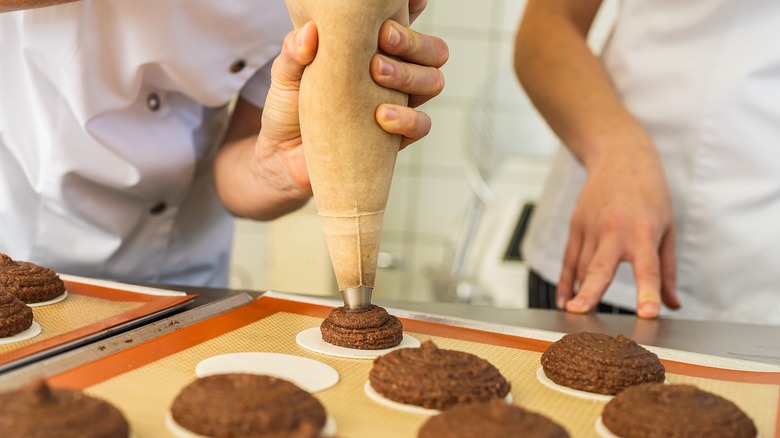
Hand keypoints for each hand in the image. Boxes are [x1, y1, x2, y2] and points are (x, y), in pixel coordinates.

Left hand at [257, 4, 447, 195]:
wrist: (284, 158)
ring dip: (411, 74)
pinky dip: (408, 119)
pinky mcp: (394, 136)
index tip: (403, 3)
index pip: (405, 21)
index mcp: (371, 49)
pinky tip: (382, 116)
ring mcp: (397, 104)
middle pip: (432, 50)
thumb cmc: (289, 108)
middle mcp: (392, 73)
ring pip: (433, 81)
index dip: (414, 8)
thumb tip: (310, 32)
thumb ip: (294, 52)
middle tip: (383, 37)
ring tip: (377, 72)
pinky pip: (420, 125)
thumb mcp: (285, 75)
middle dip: (413, 41)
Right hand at [557, 145, 680, 317]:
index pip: (648, 268)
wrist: (620, 157)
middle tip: (580, 312)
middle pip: (599, 267)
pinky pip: (568, 260)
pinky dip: (565, 282)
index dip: (649, 292)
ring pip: (581, 268)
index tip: (648, 313)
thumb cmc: (650, 193)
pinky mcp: (576, 226)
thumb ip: (667, 270)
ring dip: (579, 292)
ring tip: (576, 315)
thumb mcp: (668, 228)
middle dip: (590, 291)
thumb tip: (672, 304)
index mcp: (643, 232)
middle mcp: (614, 231)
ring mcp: (591, 228)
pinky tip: (564, 300)